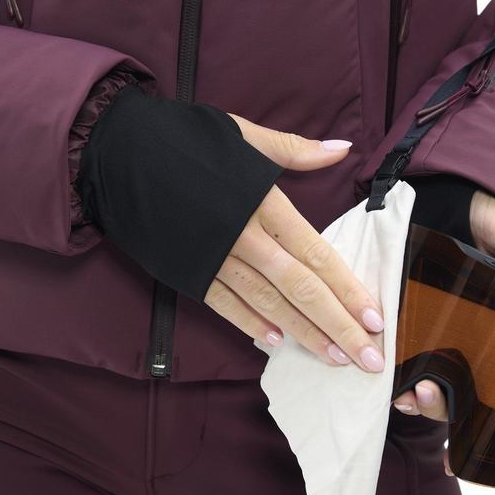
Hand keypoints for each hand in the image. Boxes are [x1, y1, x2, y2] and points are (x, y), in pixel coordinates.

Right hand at [203, 118, 388, 371]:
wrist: (116, 152)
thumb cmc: (183, 138)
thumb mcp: (243, 135)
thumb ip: (295, 150)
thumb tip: (343, 149)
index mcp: (264, 203)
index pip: (317, 255)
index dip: (349, 290)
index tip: (378, 318)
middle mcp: (243, 236)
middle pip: (299, 289)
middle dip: (338, 326)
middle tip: (369, 359)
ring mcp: (213, 257)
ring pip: (266, 303)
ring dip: (303, 334)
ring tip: (335, 358)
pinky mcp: (186, 269)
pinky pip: (222, 303)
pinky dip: (248, 324)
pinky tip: (273, 344)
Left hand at [391, 187, 494, 474]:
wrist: (460, 197)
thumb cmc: (493, 223)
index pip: (492, 383)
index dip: (478, 410)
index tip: (457, 421)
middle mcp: (467, 338)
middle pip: (454, 389)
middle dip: (437, 402)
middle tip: (422, 394)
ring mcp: (437, 330)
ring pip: (425, 375)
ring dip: (411, 391)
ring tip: (400, 393)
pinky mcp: (411, 314)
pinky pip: (401, 347)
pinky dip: (392, 362)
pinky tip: (381, 368)